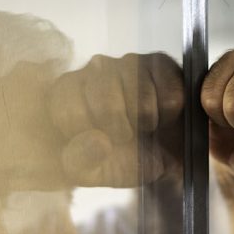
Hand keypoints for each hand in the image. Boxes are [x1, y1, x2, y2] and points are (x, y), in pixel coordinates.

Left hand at [42, 52, 183, 187]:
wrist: (163, 156)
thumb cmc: (119, 159)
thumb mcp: (92, 171)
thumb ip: (81, 160)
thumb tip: (99, 142)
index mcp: (65, 92)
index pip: (66, 110)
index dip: (86, 136)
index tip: (98, 144)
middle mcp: (93, 69)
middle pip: (106, 104)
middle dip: (120, 131)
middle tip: (126, 138)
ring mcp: (127, 62)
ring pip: (140, 97)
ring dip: (147, 123)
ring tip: (145, 128)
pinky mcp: (159, 62)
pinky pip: (168, 94)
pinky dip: (168, 115)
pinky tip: (163, 116)